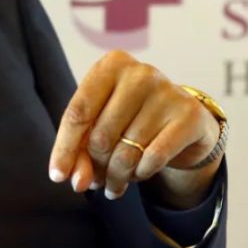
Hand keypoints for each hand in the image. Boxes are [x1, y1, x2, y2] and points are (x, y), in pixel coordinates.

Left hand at [48, 50, 221, 207]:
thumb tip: (75, 180)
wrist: (184, 121)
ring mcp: (168, 93)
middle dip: (95, 166)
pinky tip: (138, 174)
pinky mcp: (189, 117)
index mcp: (111, 65)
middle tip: (96, 180)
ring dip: (116, 176)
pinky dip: (141, 174)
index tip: (58, 176)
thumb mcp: (101, 122)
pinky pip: (153, 158)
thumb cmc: (131, 117)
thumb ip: (81, 149)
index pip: (78, 112)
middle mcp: (140, 73)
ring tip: (114, 183)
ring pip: (126, 152)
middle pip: (101, 135)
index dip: (65, 148)